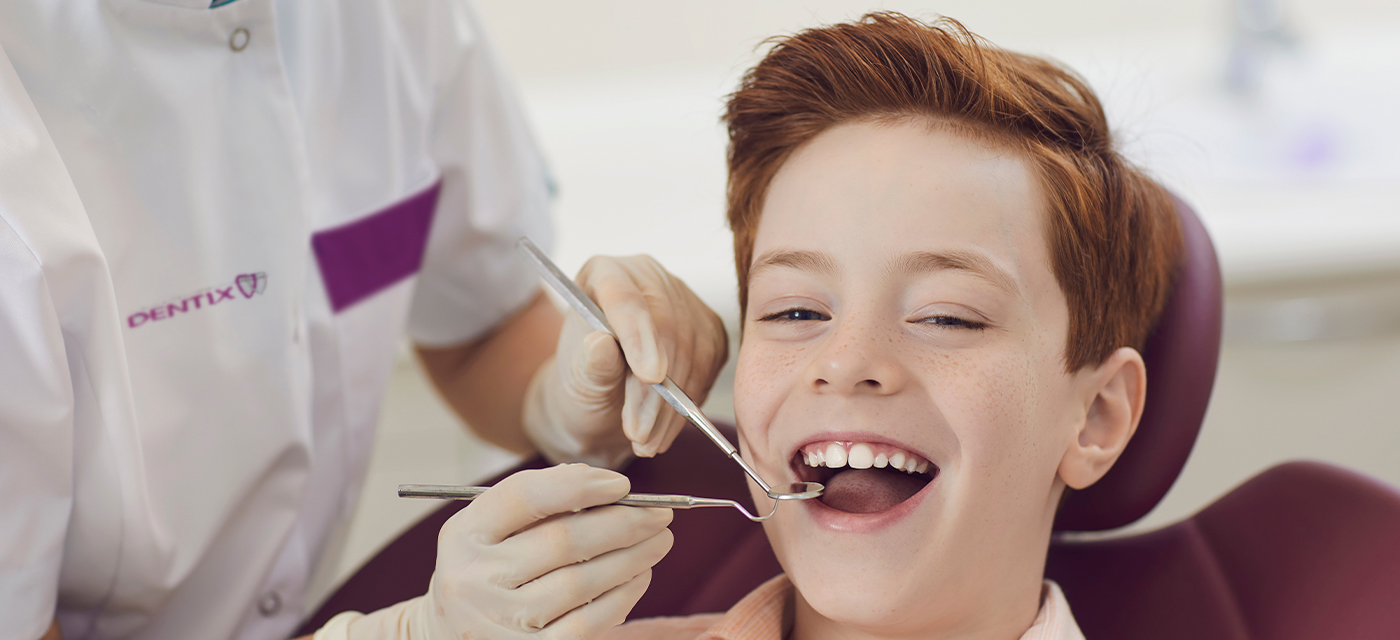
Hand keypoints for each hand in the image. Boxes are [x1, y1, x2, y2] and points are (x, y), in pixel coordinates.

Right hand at [339, 464, 673, 639]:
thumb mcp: (492, 527)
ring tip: (658, 541)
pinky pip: (587, 623)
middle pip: (562, 540)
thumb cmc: (488, 568)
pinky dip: (622, 596)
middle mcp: (474, 579)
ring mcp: (500, 622)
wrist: (451, 634)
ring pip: (581, 582)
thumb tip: (609, 486)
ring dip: (632, 558)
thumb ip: (540, 499)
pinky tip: (640, 576)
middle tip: (660, 514)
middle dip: (623, 523)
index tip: (622, 484)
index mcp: (465, 535)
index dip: (580, 486)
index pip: (525, 497)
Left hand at [523, 255, 727, 464]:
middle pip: (667, 327)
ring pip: (693, 350)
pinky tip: (668, 424)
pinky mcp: (708, 330)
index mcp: (605, 274)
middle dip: (657, 389)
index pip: (626, 299)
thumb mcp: (576, 382)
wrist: (604, 402)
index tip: (649, 376)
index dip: (639, 336)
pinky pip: (710, 364)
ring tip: (647, 440)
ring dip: (674, 405)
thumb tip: (600, 345)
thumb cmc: (583, 385)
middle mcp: (649, 279)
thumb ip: (589, 364)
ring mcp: (683, 302)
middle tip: (639, 434)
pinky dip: (691, 402)